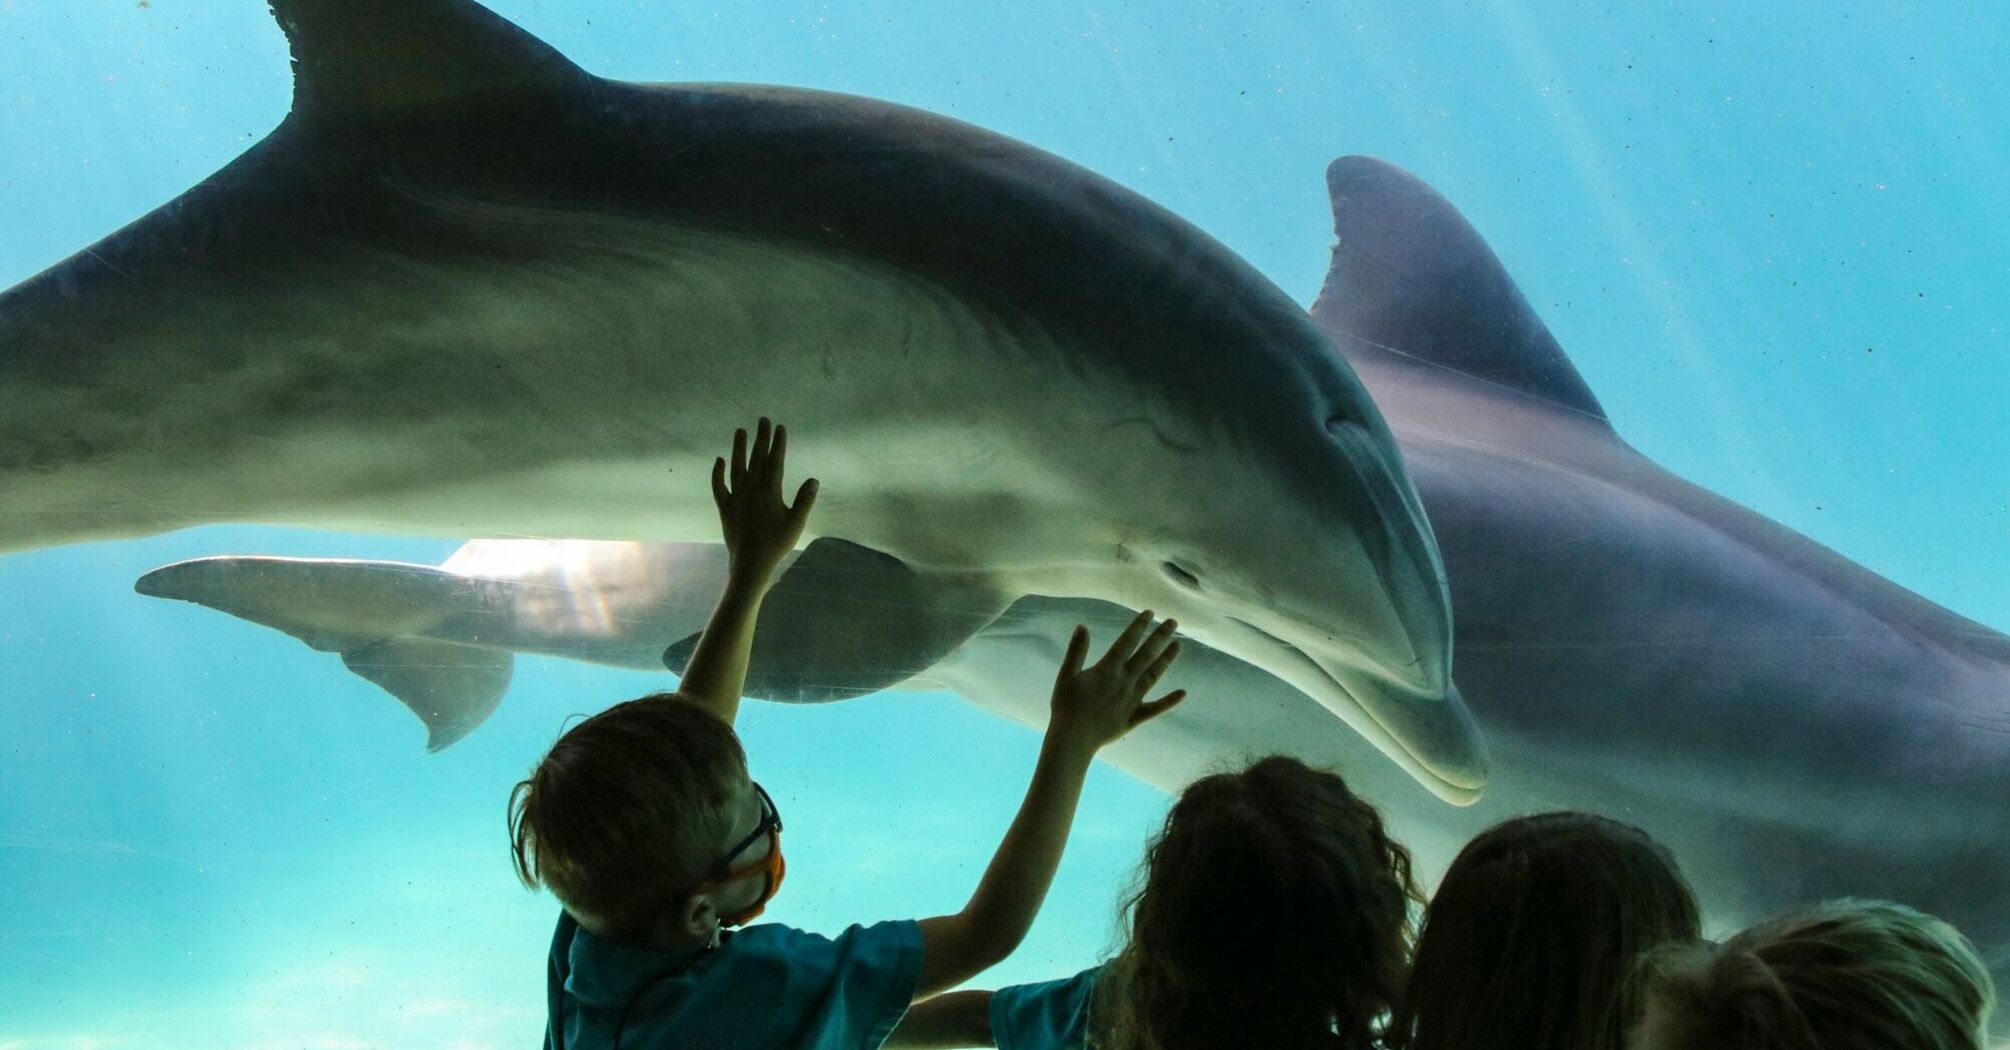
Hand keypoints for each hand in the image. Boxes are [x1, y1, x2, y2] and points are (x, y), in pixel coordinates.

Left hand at [712, 418, 817, 583]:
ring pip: (736, 467)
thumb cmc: (777, 544)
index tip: (780, 427)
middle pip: (756, 459)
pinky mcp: (725, 508)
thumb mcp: (796, 523)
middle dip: (760, 438)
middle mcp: (751, 490)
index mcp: (770, 492)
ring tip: (740, 431)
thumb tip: (813, 480)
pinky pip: (719, 486)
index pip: (775, 461)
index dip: (778, 443)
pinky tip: (719, 460)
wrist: (750, 563)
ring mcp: (736, 497)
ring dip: (739, 448)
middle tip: (762, 420)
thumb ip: (804, 500)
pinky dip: (718, 472)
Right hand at [1047, 611, 1184, 753]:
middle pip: (1146, 655)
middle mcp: (1124, 681)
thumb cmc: (1066, 706)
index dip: (1138, 626)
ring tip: (1179, 644)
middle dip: (1159, 637)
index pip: (1127, 642)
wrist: (1073, 738)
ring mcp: (1132, 699)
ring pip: (1154, 675)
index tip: (1149, 613)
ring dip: (1167, 659)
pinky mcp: (1134, 717)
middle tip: (1173, 622)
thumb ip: (1077, 651)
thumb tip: (1082, 627)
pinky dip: (1169, 701)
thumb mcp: (1066, 675)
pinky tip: (1183, 693)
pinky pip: (1155, 708)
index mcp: (1107, 670)